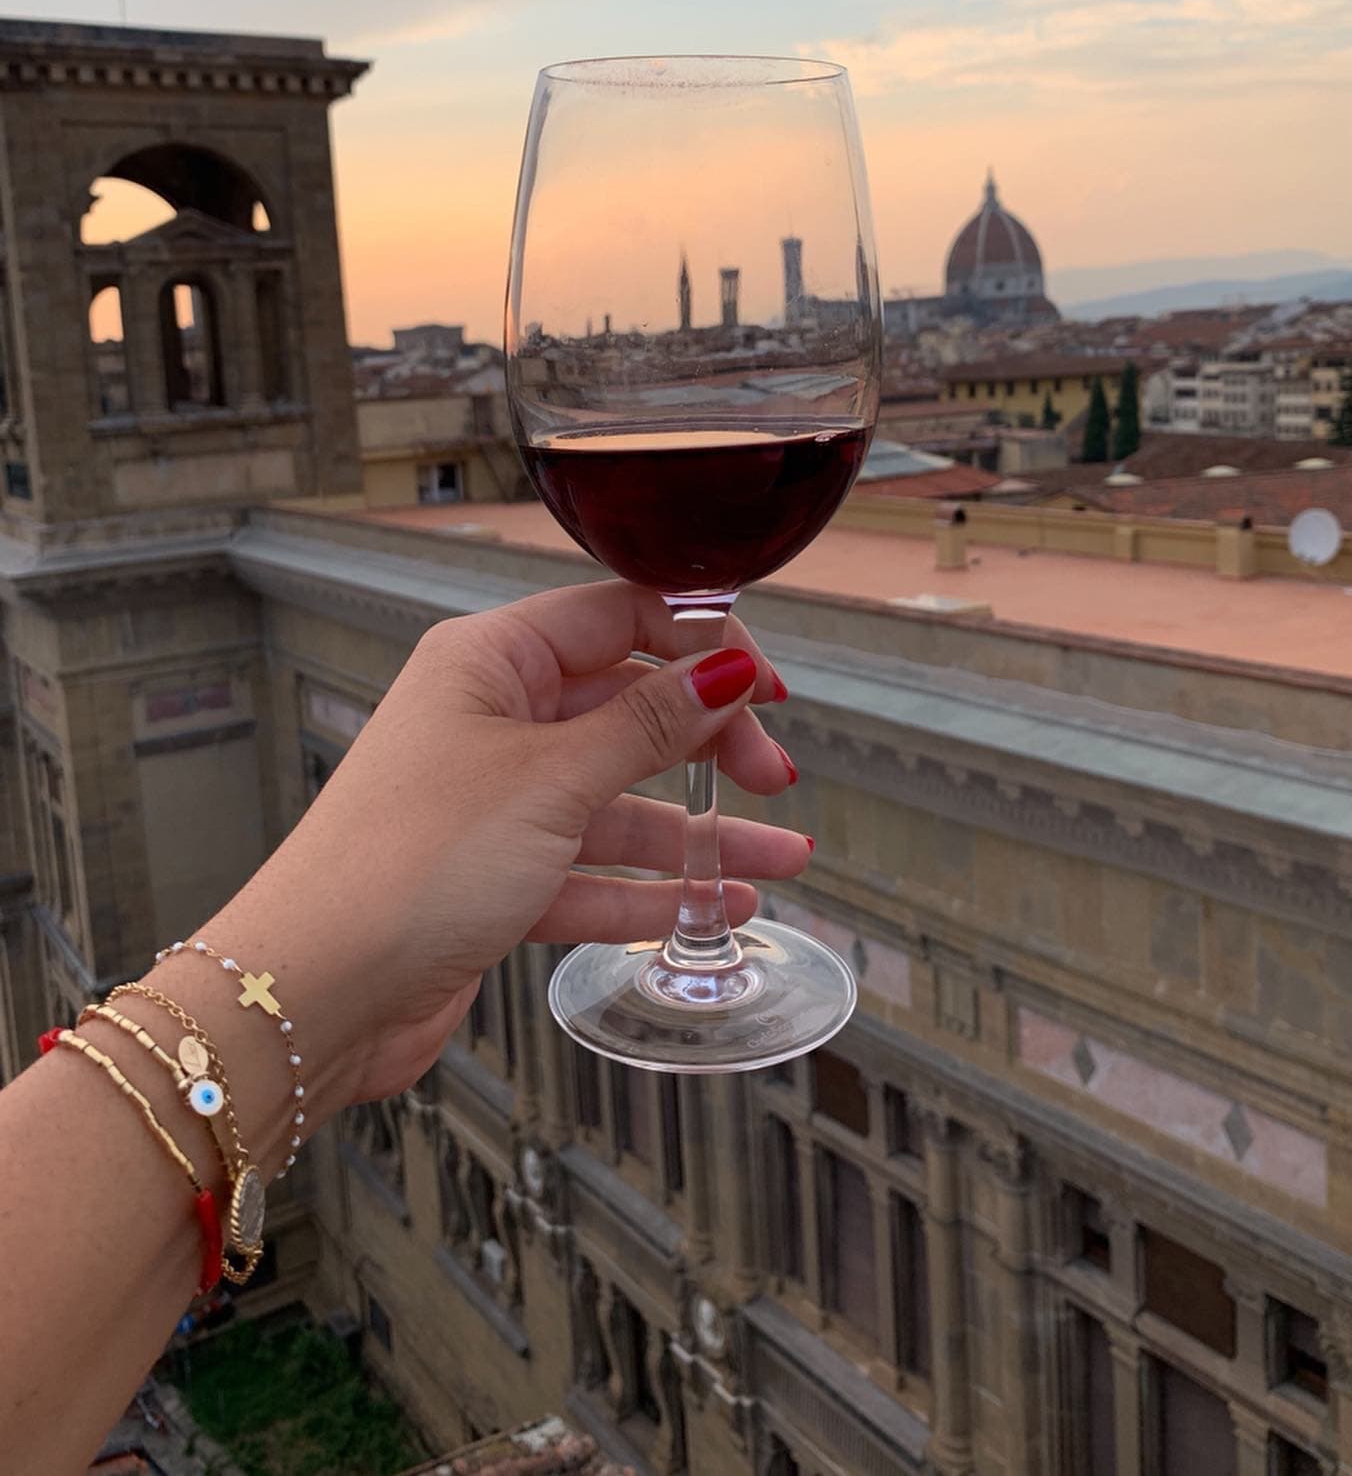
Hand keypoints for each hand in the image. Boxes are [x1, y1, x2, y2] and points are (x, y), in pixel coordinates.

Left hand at [210, 583, 804, 1110]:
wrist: (313, 992)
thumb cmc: (406, 863)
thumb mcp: (550, 778)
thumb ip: (647, 724)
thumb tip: (724, 668)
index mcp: (490, 662)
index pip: (617, 618)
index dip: (699, 644)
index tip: (766, 686)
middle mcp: (491, 721)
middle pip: (626, 709)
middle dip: (708, 741)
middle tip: (772, 776)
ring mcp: (494, 802)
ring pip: (619, 801)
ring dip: (697, 831)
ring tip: (778, 859)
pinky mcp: (495, 878)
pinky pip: (592, 871)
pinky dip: (651, 888)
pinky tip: (714, 905)